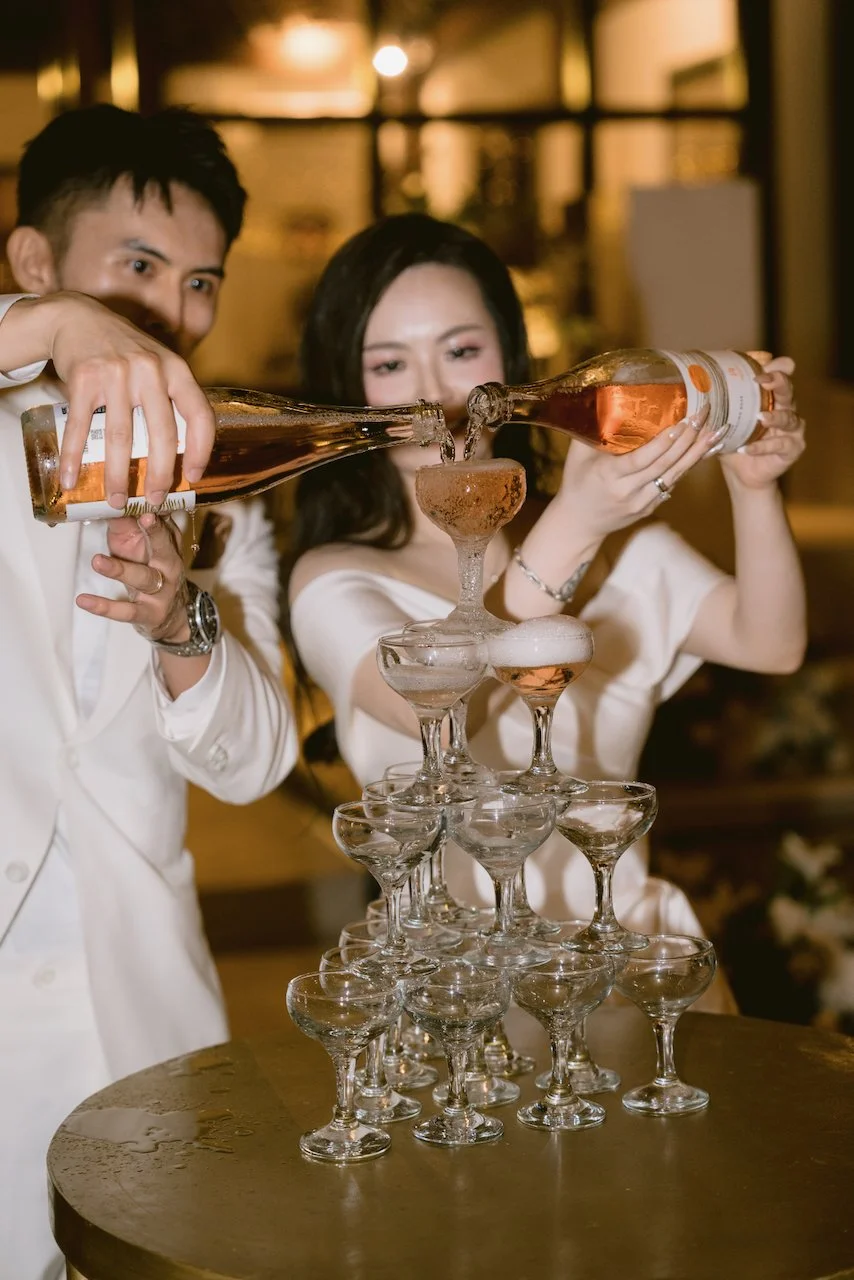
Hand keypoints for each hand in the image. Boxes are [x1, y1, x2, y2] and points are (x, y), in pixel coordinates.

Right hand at [48, 292, 214, 509]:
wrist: (78, 318)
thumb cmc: (125, 352)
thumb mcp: (159, 366)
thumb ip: (171, 400)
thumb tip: (179, 456)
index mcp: (176, 371)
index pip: (199, 416)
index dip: (201, 451)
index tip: (192, 477)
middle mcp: (151, 370)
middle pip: (161, 434)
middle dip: (159, 475)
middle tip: (154, 500)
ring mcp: (117, 373)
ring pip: (121, 437)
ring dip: (117, 475)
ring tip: (116, 500)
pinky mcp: (84, 379)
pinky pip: (80, 427)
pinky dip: (74, 457)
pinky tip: (71, 478)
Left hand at [75, 512, 189, 642]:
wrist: (171, 614)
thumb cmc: (149, 570)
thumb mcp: (139, 546)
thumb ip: (127, 525)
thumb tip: (107, 498)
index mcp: (167, 545)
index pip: (163, 524)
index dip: (156, 513)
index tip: (148, 500)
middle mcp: (170, 566)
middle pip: (164, 547)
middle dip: (155, 533)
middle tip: (144, 518)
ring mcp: (162, 591)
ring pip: (143, 578)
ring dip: (119, 569)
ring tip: (96, 560)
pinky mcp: (150, 613)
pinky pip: (127, 611)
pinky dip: (104, 607)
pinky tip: (83, 600)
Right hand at [553, 408, 721, 541]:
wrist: (580, 523)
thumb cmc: (577, 483)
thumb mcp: (577, 456)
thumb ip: (591, 430)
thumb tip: (604, 394)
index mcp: (608, 476)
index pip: (641, 459)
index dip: (663, 442)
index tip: (681, 422)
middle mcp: (627, 491)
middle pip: (664, 465)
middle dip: (688, 439)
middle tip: (703, 415)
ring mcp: (641, 502)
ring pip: (675, 475)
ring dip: (697, 452)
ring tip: (715, 430)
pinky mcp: (651, 507)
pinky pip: (673, 483)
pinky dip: (690, 465)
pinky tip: (705, 449)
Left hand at [719, 353, 804, 489]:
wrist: (741, 473)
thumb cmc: (734, 440)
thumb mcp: (724, 418)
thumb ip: (718, 400)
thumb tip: (698, 378)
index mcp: (771, 397)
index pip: (779, 374)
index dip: (774, 368)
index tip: (763, 363)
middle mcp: (786, 409)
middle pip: (788, 391)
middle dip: (778, 383)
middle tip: (763, 381)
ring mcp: (792, 429)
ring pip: (789, 418)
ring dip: (774, 417)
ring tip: (760, 417)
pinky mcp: (793, 449)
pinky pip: (781, 445)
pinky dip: (762, 447)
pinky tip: (746, 448)